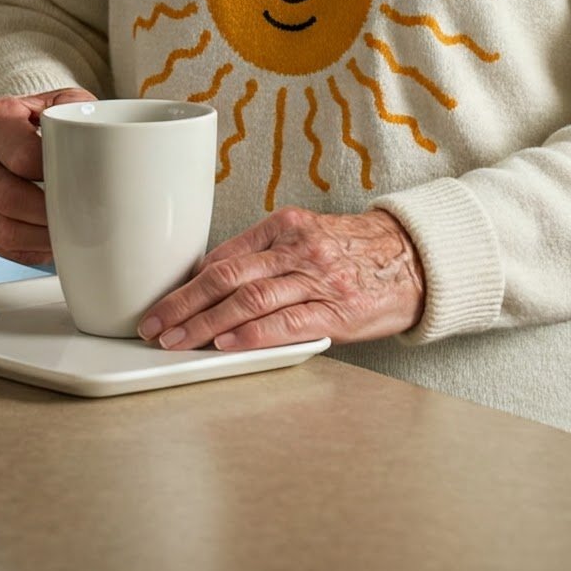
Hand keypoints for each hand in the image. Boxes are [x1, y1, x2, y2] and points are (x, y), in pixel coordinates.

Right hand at [0, 87, 94, 264]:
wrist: (7, 130)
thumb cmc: (43, 119)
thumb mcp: (63, 101)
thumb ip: (82, 111)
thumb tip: (109, 139)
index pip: (24, 157)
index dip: (58, 176)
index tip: (86, 186)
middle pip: (9, 198)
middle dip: (50, 214)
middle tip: (82, 219)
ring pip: (3, 230)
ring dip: (42, 239)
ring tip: (71, 235)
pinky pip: (0, 246)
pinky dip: (31, 249)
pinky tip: (53, 243)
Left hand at [137, 207, 425, 351]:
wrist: (416, 259)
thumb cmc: (358, 252)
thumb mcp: (307, 238)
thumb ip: (264, 256)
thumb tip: (211, 278)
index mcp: (286, 226)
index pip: (224, 256)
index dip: (186, 283)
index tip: (161, 304)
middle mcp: (299, 249)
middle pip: (227, 277)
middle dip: (183, 304)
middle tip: (154, 325)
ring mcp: (318, 279)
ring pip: (249, 300)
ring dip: (205, 324)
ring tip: (177, 341)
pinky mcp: (337, 311)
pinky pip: (286, 322)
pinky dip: (251, 333)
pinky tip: (226, 344)